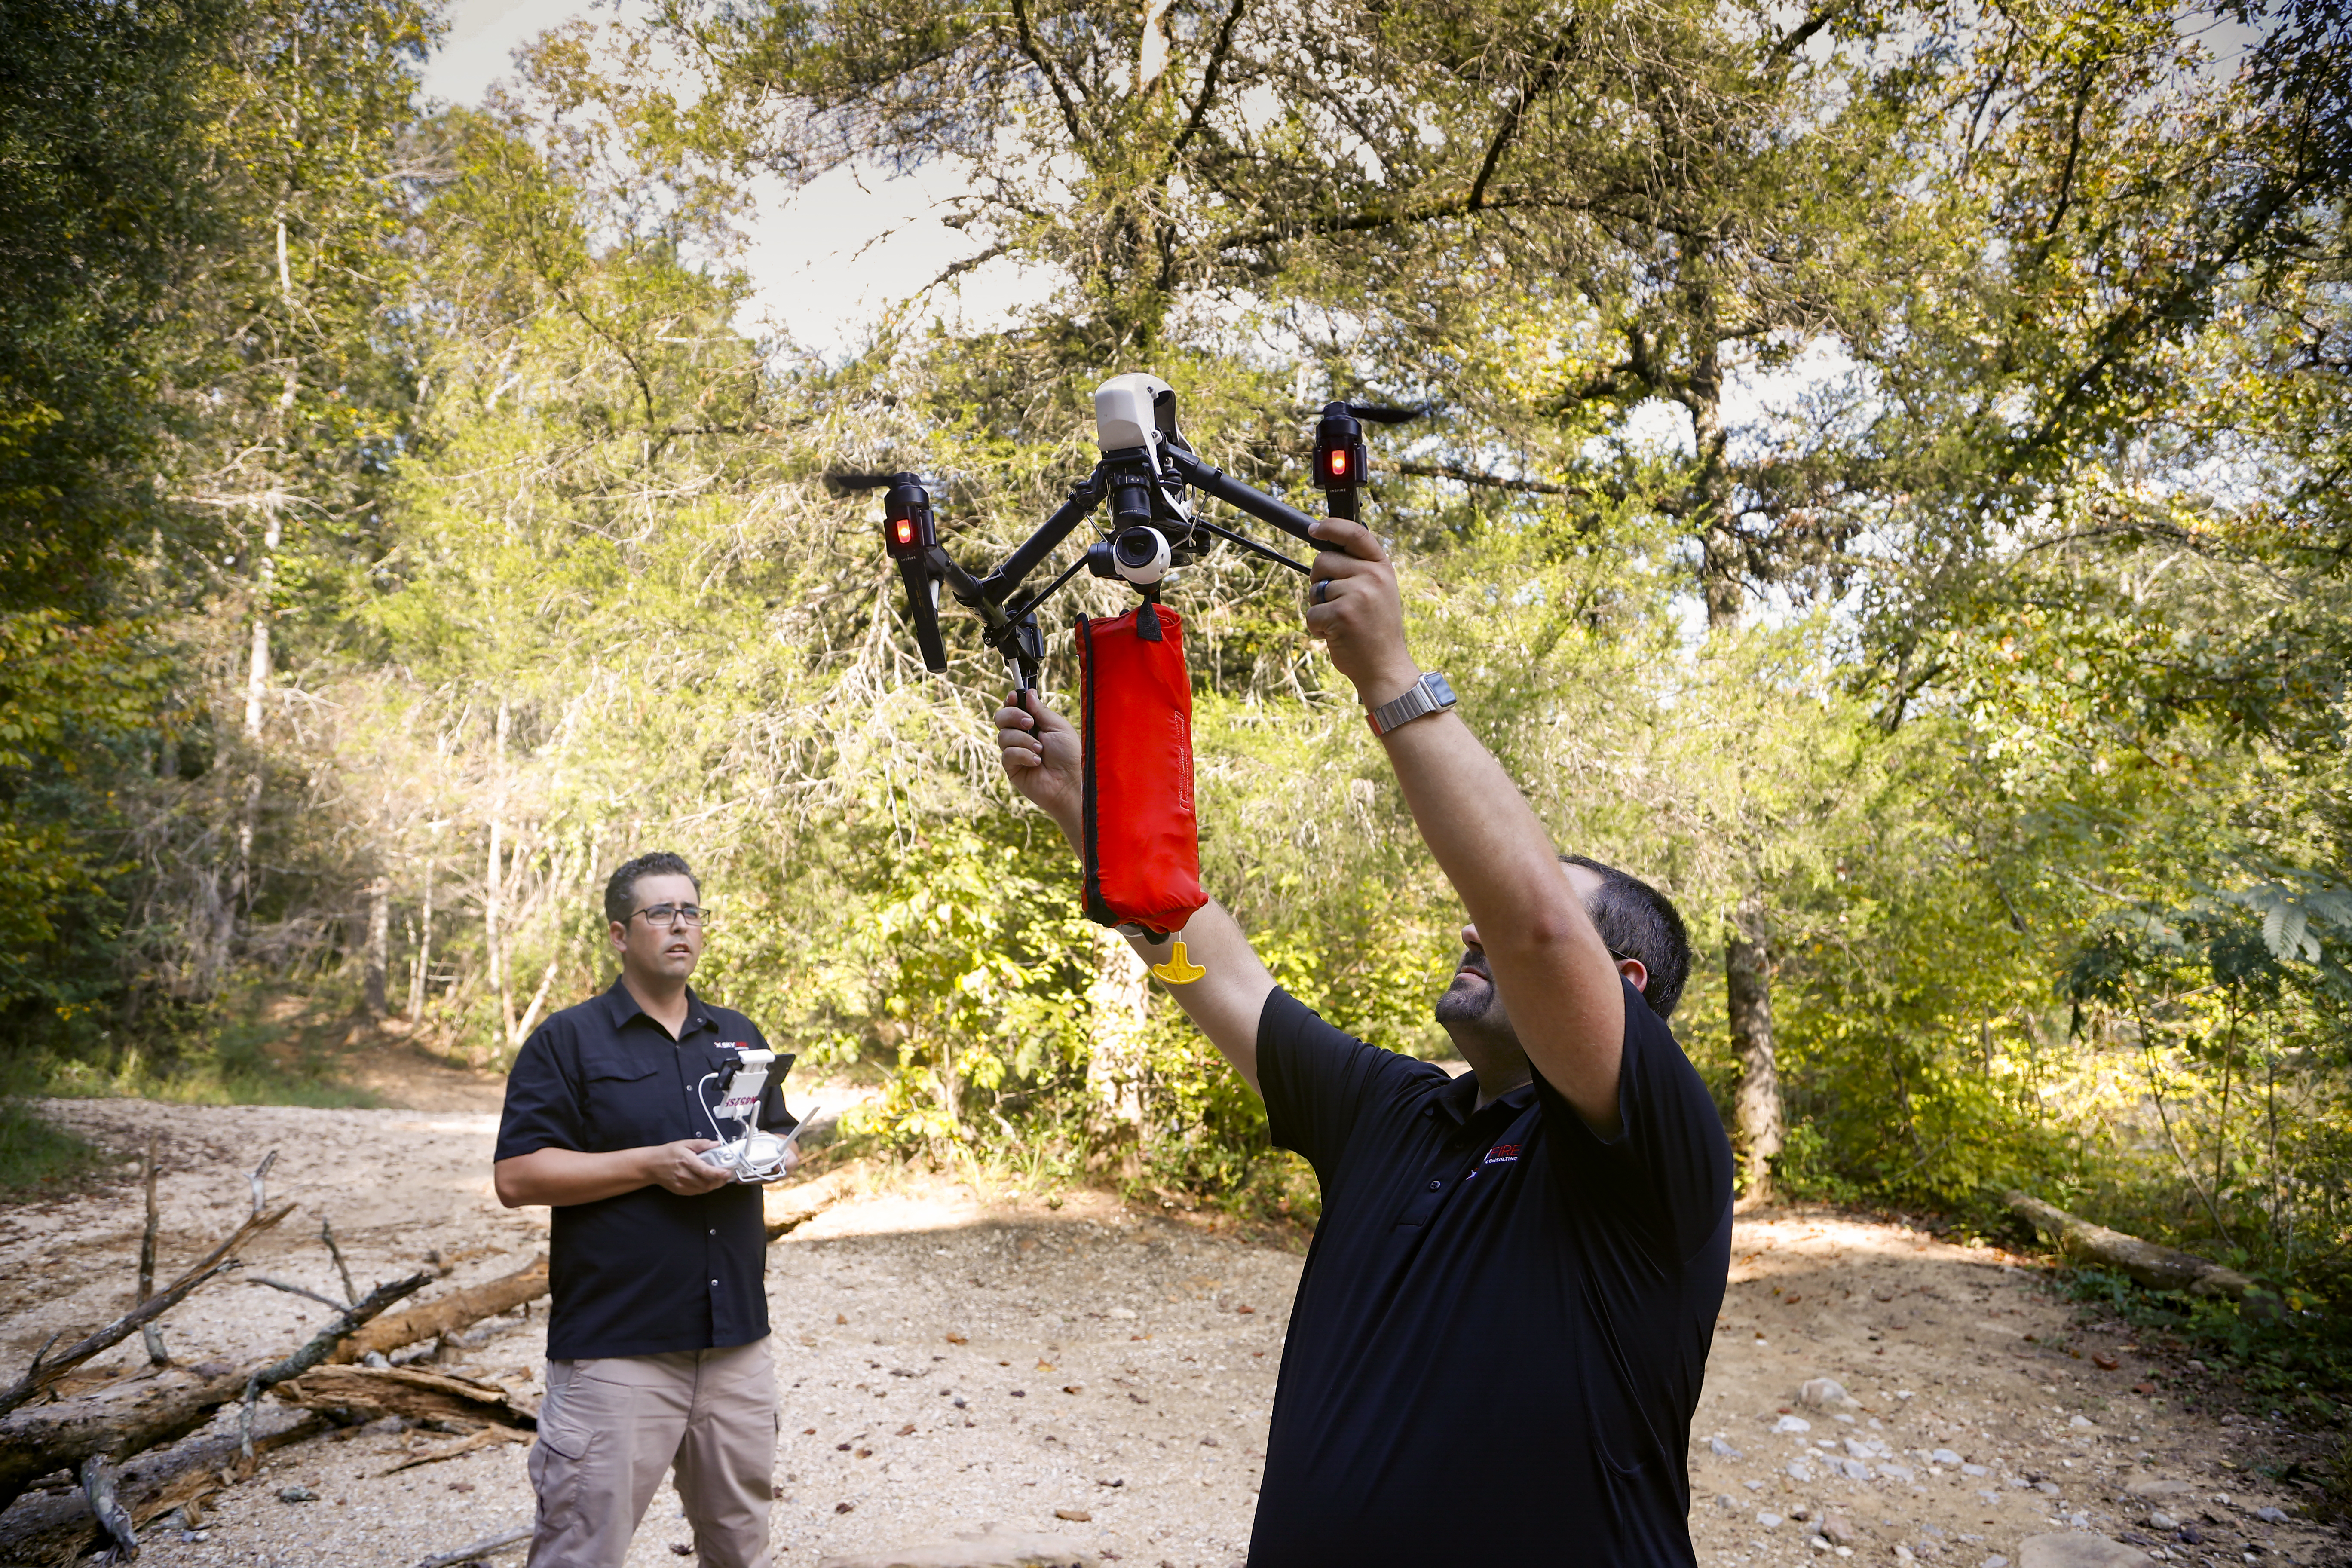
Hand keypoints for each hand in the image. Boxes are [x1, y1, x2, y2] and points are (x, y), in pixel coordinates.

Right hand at [644, 1139, 732, 1194]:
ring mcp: (682, 1184)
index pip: (706, 1170)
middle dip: (720, 1181)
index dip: (719, 1173)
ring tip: (718, 1177)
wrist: (652, 1165)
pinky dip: (705, 1188)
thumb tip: (715, 1144)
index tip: (727, 1171)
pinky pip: (697, 1192)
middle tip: (725, 1175)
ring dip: (714, 1185)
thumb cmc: (667, 1154)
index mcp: (686, 1161)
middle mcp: (684, 1174)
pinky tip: (706, 1181)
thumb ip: (702, 1144)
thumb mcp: (685, 1143)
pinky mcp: (681, 1190)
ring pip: (703, 1189)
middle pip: (707, 1183)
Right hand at [995, 691, 1083, 840]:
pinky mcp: (1012, 768)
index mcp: (1033, 724)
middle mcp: (1021, 736)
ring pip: (1003, 736)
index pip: (1013, 708)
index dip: (1010, 701)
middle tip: (1030, 722)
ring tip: (1040, 750)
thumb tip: (1028, 692)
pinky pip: (1007, 754)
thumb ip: (1041, 711)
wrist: (1071, 782)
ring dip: (1023, 740)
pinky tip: (1036, 762)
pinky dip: (1022, 755)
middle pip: (1000, 718)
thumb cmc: (1070, 755)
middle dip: (1013, 716)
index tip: (1014, 696)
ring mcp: (1015, 752)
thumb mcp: (1057, 727)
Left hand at [1303, 517, 1419, 705]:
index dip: (1332, 527)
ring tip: (1340, 623)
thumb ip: (1360, 570)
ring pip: (1315, 588)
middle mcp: (1373, 576)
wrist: (1385, 667)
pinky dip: (1316, 627)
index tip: (1314, 528)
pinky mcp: (1342, 614)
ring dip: (1319, 607)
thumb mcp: (1378, 592)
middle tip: (1334, 602)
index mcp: (1382, 568)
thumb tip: (1325, 550)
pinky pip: (1312, 612)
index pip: (1355, 534)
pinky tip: (1335, 635)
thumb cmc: (1376, 631)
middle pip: (1323, 560)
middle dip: (1318, 580)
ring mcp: (1358, 594)